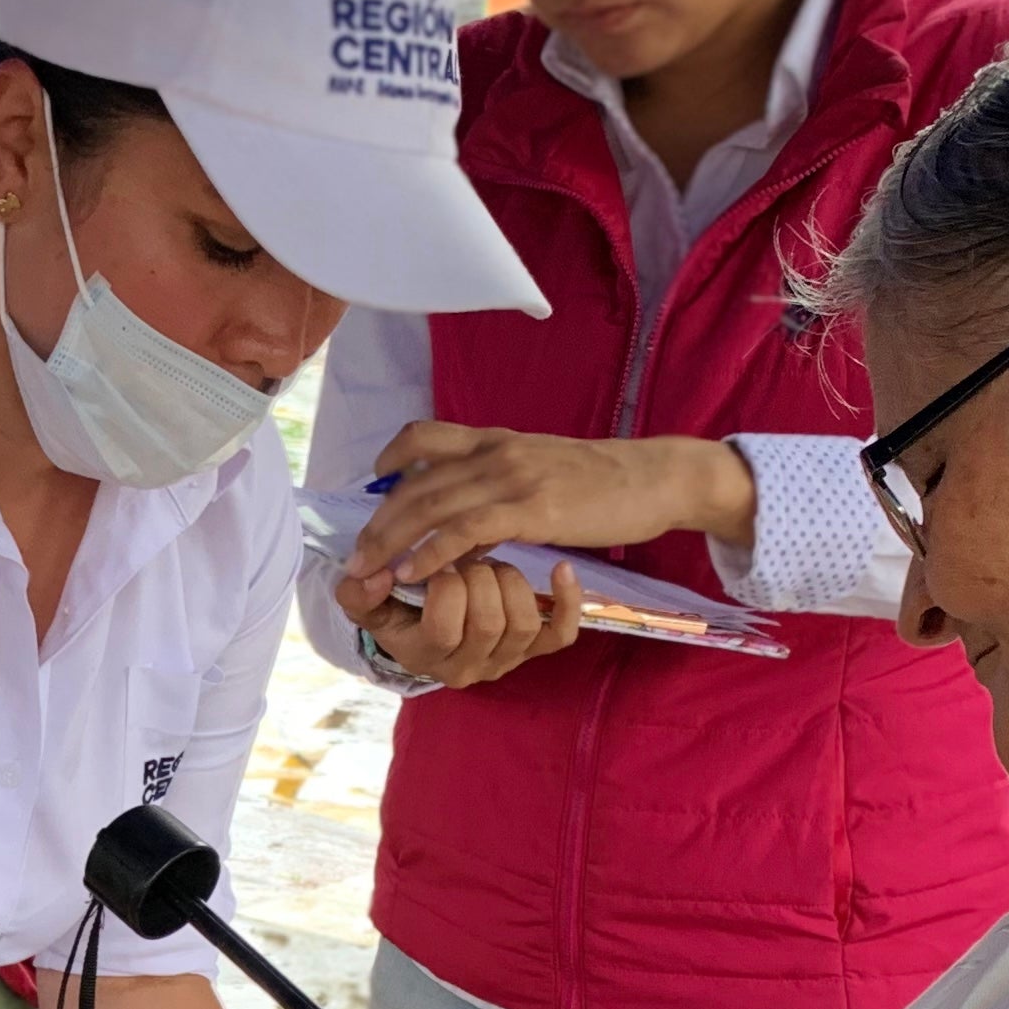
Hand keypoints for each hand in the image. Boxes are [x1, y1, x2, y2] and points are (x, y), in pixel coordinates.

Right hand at [334, 547, 584, 688]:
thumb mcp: (370, 603)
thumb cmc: (400, 612)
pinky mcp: (536, 650)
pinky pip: (563, 633)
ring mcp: (507, 660)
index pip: (445, 626)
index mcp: (427, 657)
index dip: (444, 586)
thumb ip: (359, 594)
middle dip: (479, 578)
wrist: (426, 631)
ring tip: (490, 566)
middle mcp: (470, 668)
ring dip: (510, 582)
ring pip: (524, 622)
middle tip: (466, 559)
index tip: (437, 563)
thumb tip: (374, 576)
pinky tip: (561, 568)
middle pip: (489, 622)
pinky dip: (567, 600)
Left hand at [346, 425, 753, 587]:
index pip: (425, 436)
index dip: (390, 458)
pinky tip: (412, 572)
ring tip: (369, 570)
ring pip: (432, 505)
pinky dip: (431, 552)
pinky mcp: (531, 508)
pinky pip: (466, 529)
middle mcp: (495, 453)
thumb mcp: (541, 472)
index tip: (371, 483)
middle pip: (416, 482)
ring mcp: (512, 478)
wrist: (654, 478)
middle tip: (354, 556)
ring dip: (392, 540)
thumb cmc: (602, 482)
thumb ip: (501, 486)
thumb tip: (470, 518)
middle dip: (378, 521)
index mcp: (496, 440)